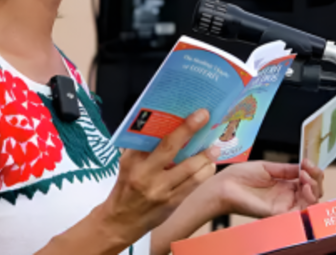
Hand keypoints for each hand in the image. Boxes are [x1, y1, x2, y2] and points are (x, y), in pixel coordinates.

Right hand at [97, 109, 218, 245]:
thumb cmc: (126, 186)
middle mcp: (145, 175)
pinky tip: (209, 166)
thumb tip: (165, 125)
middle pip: (171, 149)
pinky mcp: (172, 203)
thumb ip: (143, 146)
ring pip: (190, 171)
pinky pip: (193, 186)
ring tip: (215, 148)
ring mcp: (160, 191)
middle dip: (191, 132)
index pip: (156, 139)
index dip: (180, 126)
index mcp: (133, 161)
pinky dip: (204, 173)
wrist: (121, 221)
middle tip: (207, 120)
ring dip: (205, 157)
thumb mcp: (127, 164)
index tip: (196, 115)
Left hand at [212, 160, 324, 217]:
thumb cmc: (239, 177)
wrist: (224, 185)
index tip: (308, 161)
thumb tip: (303, 166)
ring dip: (315, 188)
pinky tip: (305, 186)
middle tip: (307, 169)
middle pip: (314, 193)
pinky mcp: (278, 213)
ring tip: (306, 177)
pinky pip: (301, 212)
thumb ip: (287, 169)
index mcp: (284, 186)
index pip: (308, 182)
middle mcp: (286, 198)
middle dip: (316, 179)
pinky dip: (309, 199)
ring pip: (311, 203)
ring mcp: (283, 206)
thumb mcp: (267, 167)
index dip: (313, 172)